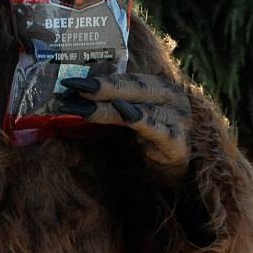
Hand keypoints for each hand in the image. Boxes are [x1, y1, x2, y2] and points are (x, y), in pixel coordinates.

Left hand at [58, 73, 191, 176]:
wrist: (172, 173)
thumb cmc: (147, 142)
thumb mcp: (129, 117)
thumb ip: (112, 104)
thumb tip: (75, 96)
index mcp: (159, 87)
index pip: (128, 79)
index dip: (101, 78)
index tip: (73, 81)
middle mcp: (172, 98)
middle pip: (135, 89)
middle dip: (103, 88)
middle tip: (74, 87)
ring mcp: (179, 120)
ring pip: (142, 108)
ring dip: (111, 108)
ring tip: (87, 106)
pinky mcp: (179, 145)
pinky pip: (158, 130)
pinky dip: (142, 121)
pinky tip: (126, 115)